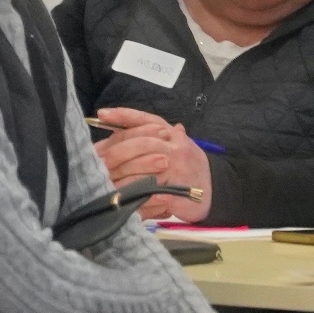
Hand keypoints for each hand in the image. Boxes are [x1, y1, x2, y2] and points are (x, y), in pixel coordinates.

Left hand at [93, 107, 211, 221]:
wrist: (216, 189)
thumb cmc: (188, 165)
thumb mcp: (174, 144)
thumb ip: (150, 135)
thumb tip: (117, 126)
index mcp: (173, 134)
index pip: (146, 119)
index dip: (123, 115)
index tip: (101, 113)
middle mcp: (175, 147)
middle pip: (141, 143)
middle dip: (115, 151)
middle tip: (97, 159)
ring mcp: (177, 169)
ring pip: (143, 168)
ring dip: (121, 176)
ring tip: (103, 180)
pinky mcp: (178, 191)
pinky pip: (153, 193)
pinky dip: (138, 196)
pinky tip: (124, 198)